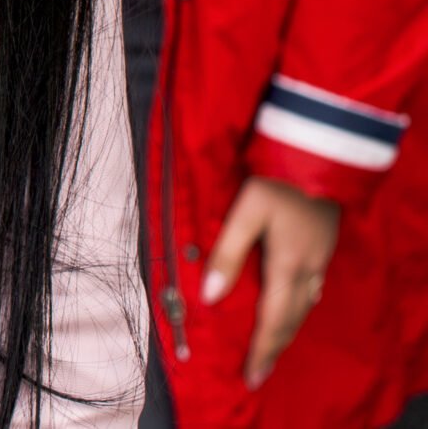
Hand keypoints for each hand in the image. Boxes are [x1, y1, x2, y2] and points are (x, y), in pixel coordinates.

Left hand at [203, 174, 341, 386]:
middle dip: (274, 349)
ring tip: (271, 350)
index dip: (261, 350)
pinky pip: (312, 292)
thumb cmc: (277, 182)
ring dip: (287, 332)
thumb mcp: (246, 213)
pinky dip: (299, 311)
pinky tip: (293, 311)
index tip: (250, 376)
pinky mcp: (323, 249)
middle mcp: (308, 270)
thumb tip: (209, 295)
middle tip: (259, 375)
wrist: (320, 156)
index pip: (271, 320)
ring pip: (304, 309)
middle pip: (290, 320)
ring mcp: (320, 261)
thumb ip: (227, 253)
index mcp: (287, 266)